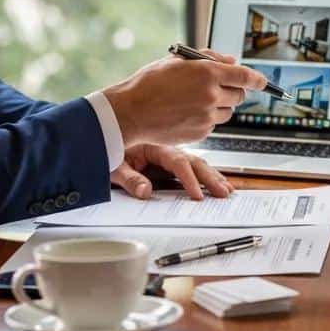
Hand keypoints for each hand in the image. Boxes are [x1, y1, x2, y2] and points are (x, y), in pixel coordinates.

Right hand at [103, 49, 267, 146]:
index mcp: (207, 72)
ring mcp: (207, 115)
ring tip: (196, 101)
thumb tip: (231, 61)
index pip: (245, 76)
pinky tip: (187, 113)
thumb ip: (209, 58)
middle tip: (218, 88)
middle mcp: (211, 94)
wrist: (130, 112)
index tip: (263, 82)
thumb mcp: (178, 60)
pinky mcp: (201, 132)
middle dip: (234, 91)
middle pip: (240, 95)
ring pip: (229, 112)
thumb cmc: (150, 83)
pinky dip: (207, 119)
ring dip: (220, 106)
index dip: (258, 79)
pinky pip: (214, 124)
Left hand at [111, 142, 233, 199]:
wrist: (103, 135)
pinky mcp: (169, 162)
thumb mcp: (113, 165)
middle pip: (194, 162)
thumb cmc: (108, 149)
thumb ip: (130, 179)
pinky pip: (192, 167)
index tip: (197, 194)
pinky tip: (217, 182)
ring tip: (226, 190)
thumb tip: (145, 191)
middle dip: (210, 178)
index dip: (189, 179)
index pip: (177, 163)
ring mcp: (170, 155)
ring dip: (213, 176)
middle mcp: (166, 149)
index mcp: (155, 147)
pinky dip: (206, 175)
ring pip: (197, 164)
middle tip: (223, 192)